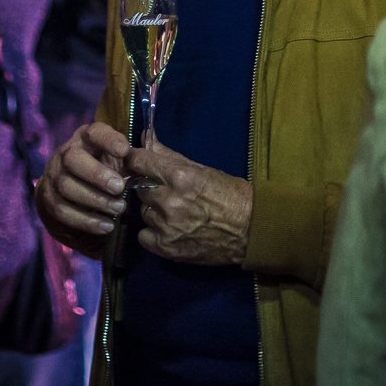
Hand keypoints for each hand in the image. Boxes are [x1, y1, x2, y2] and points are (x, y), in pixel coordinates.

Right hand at [37, 122, 132, 256]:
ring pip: (67, 187)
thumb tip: (151, 142)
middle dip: (96, 174)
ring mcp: (54, 177)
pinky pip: (64, 212)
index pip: (94, 132)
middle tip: (119, 187)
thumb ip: (133, 154)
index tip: (125, 150)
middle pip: (73, 159)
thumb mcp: (116, 158)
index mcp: (86, 139)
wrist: (69, 191)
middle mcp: (66, 154)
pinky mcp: (49, 200)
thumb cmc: (103, 169)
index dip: (108, 140)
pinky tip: (107, 226)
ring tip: (119, 208)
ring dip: (95, 200)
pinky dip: (87, 221)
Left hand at [125, 135, 253, 265]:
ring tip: (173, 211)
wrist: (250, 229)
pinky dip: (153, 232)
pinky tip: (168, 229)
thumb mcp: (200, 169)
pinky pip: (144, 236)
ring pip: (143, 211)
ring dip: (153, 210)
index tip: (137, 161)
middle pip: (139, 187)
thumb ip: (168, 155)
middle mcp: (169, 201)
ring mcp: (167, 227)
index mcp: (179, 177)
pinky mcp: (167, 248)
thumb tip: (146, 136)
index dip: (136, 160)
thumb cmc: (228, 193)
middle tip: (165, 190)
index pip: (139, 161)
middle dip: (148, 186)